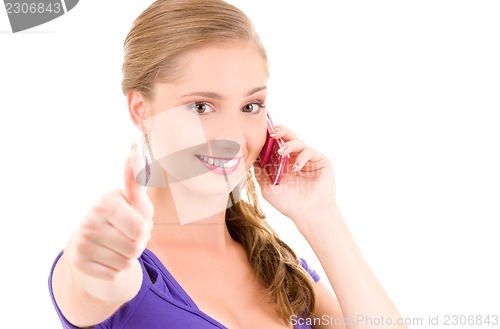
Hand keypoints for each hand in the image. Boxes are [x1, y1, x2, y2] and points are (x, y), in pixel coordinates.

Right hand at [66, 145, 153, 279]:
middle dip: (139, 244)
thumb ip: (137, 179)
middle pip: (136, 248)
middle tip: (128, 235)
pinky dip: (117, 269)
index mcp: (106, 202)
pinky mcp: (78, 261)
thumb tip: (134, 149)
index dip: (145, 230)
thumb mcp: (136, 200)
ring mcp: (82, 242)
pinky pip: (114, 274)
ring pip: (126, 263)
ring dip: (129, 257)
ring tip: (119, 244)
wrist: (94, 240)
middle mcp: (89, 220)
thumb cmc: (124, 216)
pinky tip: (108, 256)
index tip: (137, 221)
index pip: (141, 229)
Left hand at [254, 125, 336, 224]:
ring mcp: (307, 159)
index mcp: (282, 163)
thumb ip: (260, 172)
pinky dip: (302, 156)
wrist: (308, 214)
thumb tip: (251, 157)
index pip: (275, 144)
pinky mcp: (320, 161)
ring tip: (282, 152)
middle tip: (273, 134)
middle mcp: (294, 158)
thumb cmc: (289, 203)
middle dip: (280, 131)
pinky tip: (296, 166)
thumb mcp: (268, 187)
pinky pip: (309, 151)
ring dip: (289, 144)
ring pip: (298, 141)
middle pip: (288, 137)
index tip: (261, 134)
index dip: (269, 138)